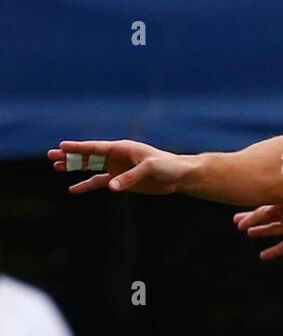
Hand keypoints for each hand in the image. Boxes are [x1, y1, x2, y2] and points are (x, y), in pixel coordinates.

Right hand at [49, 140, 190, 195]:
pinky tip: (73, 189)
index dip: (79, 147)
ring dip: (75, 168)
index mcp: (123, 148)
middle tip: (51, 155)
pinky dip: (86, 185)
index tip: (62, 146)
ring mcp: (117, 168)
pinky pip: (99, 183)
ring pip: (90, 168)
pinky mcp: (120, 181)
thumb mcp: (151, 168)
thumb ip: (130, 177)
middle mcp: (117, 157)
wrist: (179, 176)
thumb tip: (111, 187)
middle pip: (89, 156)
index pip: (96, 147)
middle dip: (71, 155)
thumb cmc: (167, 166)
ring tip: (57, 167)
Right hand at [233, 193, 282, 258]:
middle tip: (236, 222)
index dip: (250, 213)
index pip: (264, 207)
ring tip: (248, 233)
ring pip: (272, 231)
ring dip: (260, 232)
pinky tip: (263, 256)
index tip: (237, 217)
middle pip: (265, 218)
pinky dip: (273, 252)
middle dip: (250, 220)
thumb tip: (269, 194)